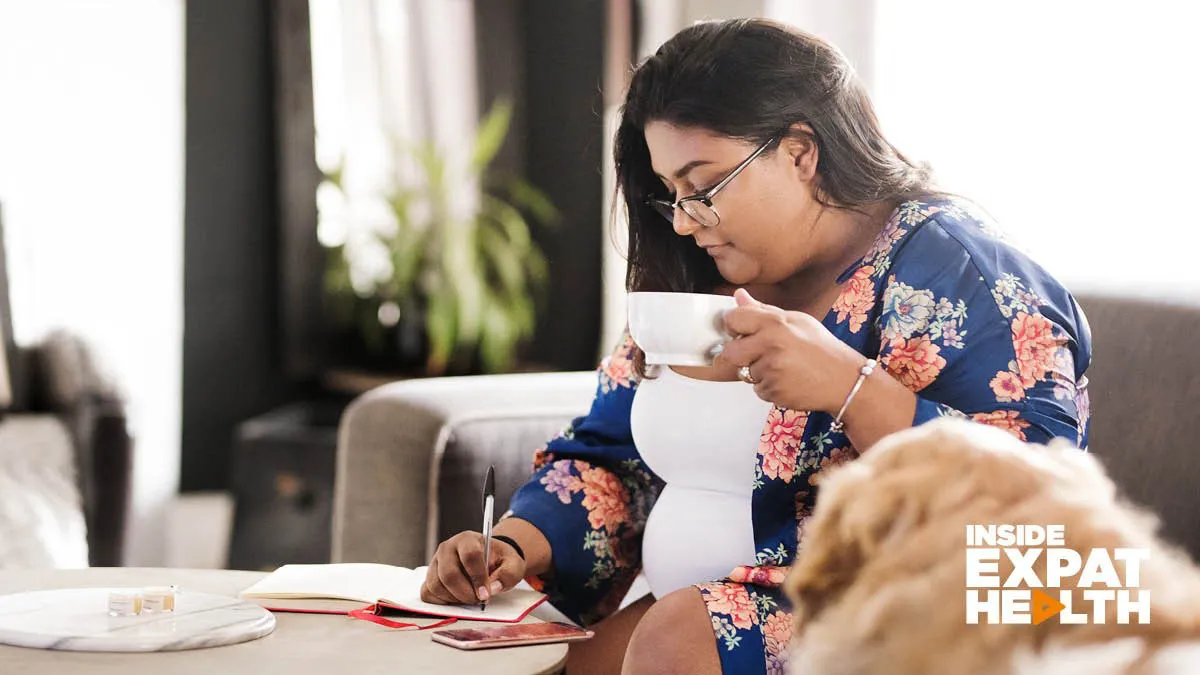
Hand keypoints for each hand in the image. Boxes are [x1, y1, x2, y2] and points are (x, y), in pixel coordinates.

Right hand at [420, 531, 526, 605]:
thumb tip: (492, 588)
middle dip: (465, 593)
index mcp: (468, 539)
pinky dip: (441, 601)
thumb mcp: (513, 564)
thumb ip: (508, 575)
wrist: (489, 559)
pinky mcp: (429, 576)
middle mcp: (447, 548)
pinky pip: (428, 593)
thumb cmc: (499, 560)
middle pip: (449, 574)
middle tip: (478, 600)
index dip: (478, 578)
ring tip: (470, 598)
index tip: (486, 594)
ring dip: (454, 599)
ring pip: (436, 585)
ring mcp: (435, 562)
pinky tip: (456, 599)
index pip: (469, 556)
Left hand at [715, 288, 863, 412]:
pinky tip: (787, 380)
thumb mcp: (796, 320)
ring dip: (757, 372)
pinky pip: (757, 389)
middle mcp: (770, 345)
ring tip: (782, 367)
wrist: (844, 380)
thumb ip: (763, 310)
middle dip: (740, 354)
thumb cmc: (822, 349)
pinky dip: (768, 386)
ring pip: (745, 372)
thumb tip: (738, 296)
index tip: (739, 330)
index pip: (733, 319)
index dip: (733, 326)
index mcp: (775, 323)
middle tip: (758, 353)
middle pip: (731, 351)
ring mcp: (771, 370)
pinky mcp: (773, 391)